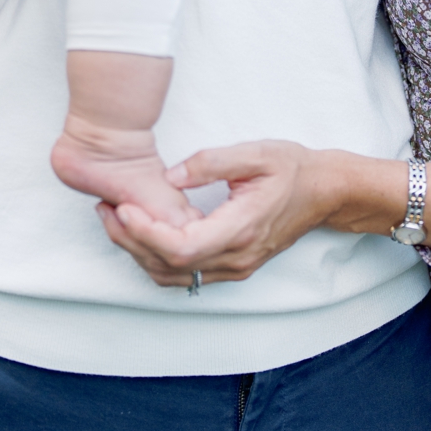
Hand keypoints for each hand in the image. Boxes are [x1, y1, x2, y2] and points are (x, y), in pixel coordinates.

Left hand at [96, 141, 335, 285]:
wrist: (324, 192)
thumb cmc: (293, 168)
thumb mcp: (255, 153)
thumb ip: (210, 163)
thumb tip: (170, 176)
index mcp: (240, 229)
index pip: (181, 248)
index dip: (145, 233)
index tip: (122, 207)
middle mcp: (236, 257)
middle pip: (170, 267)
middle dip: (131, 241)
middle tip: (106, 210)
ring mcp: (235, 266)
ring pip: (175, 277)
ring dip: (140, 253)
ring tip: (116, 220)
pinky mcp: (233, 266)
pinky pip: (187, 275)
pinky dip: (158, 258)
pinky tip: (145, 232)